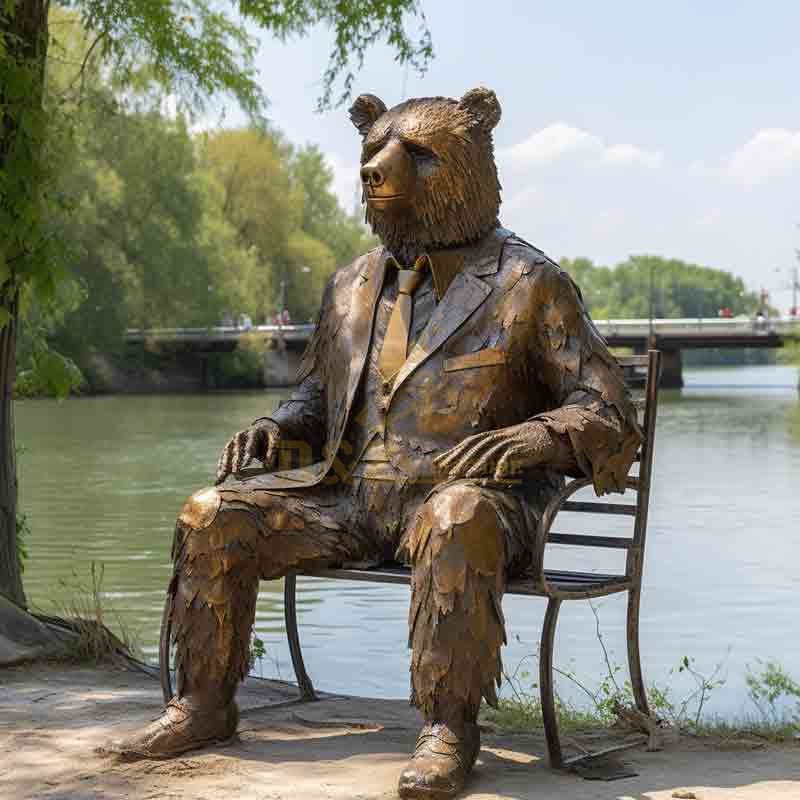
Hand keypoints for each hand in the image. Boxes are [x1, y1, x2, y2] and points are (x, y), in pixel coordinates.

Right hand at [215, 419, 280, 484]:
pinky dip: (221, 466)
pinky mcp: (229, 447)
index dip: (248, 452)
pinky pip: (224, 457)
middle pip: (237, 447)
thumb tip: (267, 466)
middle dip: (236, 460)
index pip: (251, 442)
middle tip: (235, 471)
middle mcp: (242, 435)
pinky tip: (219, 477)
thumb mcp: (275, 441)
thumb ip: (272, 451)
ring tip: (222, 476)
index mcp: (254, 432)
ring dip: (225, 464)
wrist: (261, 431)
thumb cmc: (269, 438)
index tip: (246, 464)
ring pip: (227, 452)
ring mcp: (233, 441)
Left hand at [433, 422, 553, 480]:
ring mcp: (509, 442)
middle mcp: (496, 438)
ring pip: (490, 452)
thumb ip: (485, 456)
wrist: (545, 436)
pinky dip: (503, 465)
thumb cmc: (519, 445)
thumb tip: (465, 469)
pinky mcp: (522, 448)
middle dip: (461, 459)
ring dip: (478, 464)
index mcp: (489, 437)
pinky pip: (511, 457)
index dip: (452, 453)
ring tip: (468, 476)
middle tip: (448, 472)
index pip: (466, 444)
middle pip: (474, 448)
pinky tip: (496, 476)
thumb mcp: (500, 448)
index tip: (437, 464)